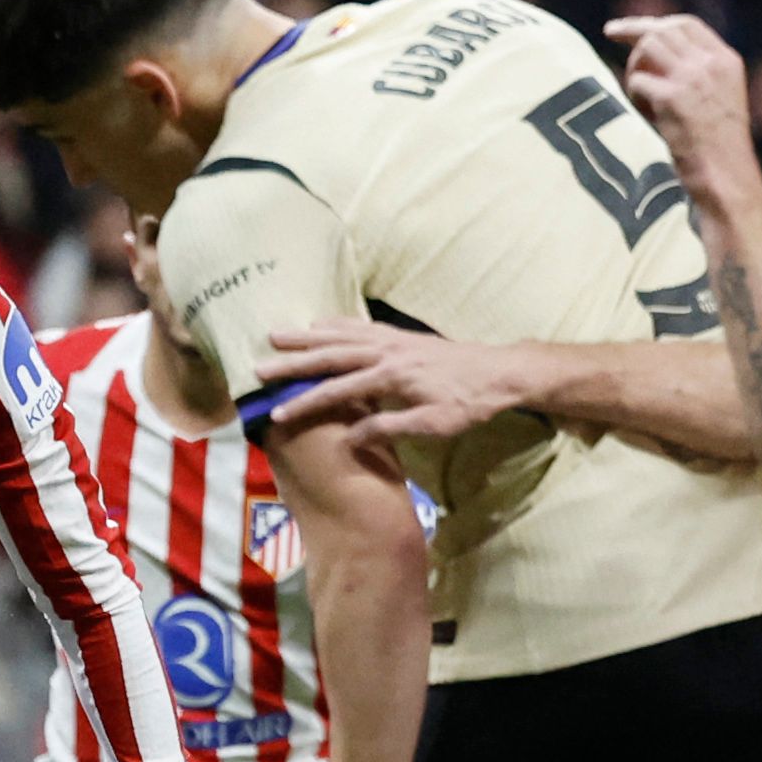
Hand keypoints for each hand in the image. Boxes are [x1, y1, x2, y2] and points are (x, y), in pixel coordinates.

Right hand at [263, 318, 523, 445]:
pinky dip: (336, 323)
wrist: (500, 372)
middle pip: (331, 356)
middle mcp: (386, 352)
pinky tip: (321, 324)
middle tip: (260, 367)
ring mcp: (393, 339)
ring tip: (277, 335)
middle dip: (293, 362)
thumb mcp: (433, 425)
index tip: (277, 414)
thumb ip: (389, 428)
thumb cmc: (469, 403)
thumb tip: (349, 438)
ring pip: (341, 335)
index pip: (338, 391)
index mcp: (391, 376)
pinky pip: (360, 326)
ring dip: (307, 336)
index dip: (305, 403)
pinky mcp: (400, 336)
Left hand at [603, 13, 757, 186]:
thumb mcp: (719, 99)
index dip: (655, 22)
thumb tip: (653, 55)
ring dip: (635, 67)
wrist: (726, 175)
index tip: (629, 28)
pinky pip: (637, 81)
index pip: (687, 24)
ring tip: (640, 95)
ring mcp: (693, 78)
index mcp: (727, 61)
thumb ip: (697, 75)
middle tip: (610, 34)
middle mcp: (711, 63)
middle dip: (633, 32)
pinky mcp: (673, 98)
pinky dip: (634, 96)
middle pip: (663, 29)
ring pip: (648, 46)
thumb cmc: (718, 146)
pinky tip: (646, 115)